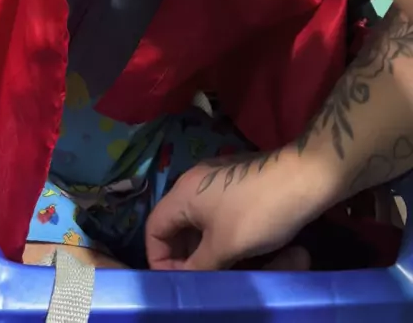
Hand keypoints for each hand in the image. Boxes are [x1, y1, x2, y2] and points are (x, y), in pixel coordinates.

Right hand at [146, 145, 327, 270]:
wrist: (305, 178)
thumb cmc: (258, 212)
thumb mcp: (224, 246)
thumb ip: (197, 266)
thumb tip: (184, 280)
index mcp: (183, 192)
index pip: (153, 227)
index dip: (159, 258)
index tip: (179, 281)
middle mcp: (194, 182)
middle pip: (175, 224)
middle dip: (183, 256)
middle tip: (200, 280)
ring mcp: (217, 180)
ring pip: (198, 221)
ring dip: (204, 248)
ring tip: (220, 270)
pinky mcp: (237, 182)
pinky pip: (216, 213)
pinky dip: (219, 234)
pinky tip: (237, 251)